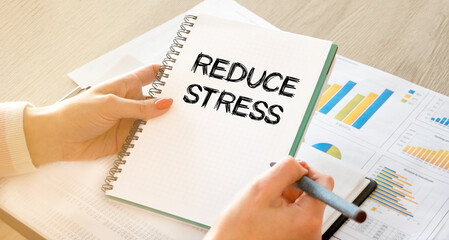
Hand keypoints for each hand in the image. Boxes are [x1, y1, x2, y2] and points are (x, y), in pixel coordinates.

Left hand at [23, 64, 172, 165]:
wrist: (58, 138)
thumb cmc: (78, 113)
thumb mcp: (111, 105)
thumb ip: (140, 107)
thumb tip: (165, 104)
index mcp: (126, 86)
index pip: (151, 74)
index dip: (167, 74)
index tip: (185, 78)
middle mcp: (131, 103)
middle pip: (157, 100)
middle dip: (171, 103)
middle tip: (191, 107)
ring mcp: (129, 121)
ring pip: (153, 122)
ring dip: (164, 124)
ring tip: (183, 126)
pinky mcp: (126, 139)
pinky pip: (144, 140)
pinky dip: (154, 141)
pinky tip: (166, 142)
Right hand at [205, 157, 333, 239]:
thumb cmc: (239, 229)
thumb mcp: (261, 188)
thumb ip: (286, 169)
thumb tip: (300, 164)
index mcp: (308, 219)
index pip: (324, 182)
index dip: (307, 170)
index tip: (290, 170)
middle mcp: (312, 232)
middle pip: (313, 194)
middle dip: (293, 185)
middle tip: (270, 189)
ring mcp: (304, 237)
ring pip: (302, 204)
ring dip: (285, 197)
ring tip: (265, 204)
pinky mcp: (296, 238)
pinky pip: (296, 216)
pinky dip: (282, 209)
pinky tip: (266, 213)